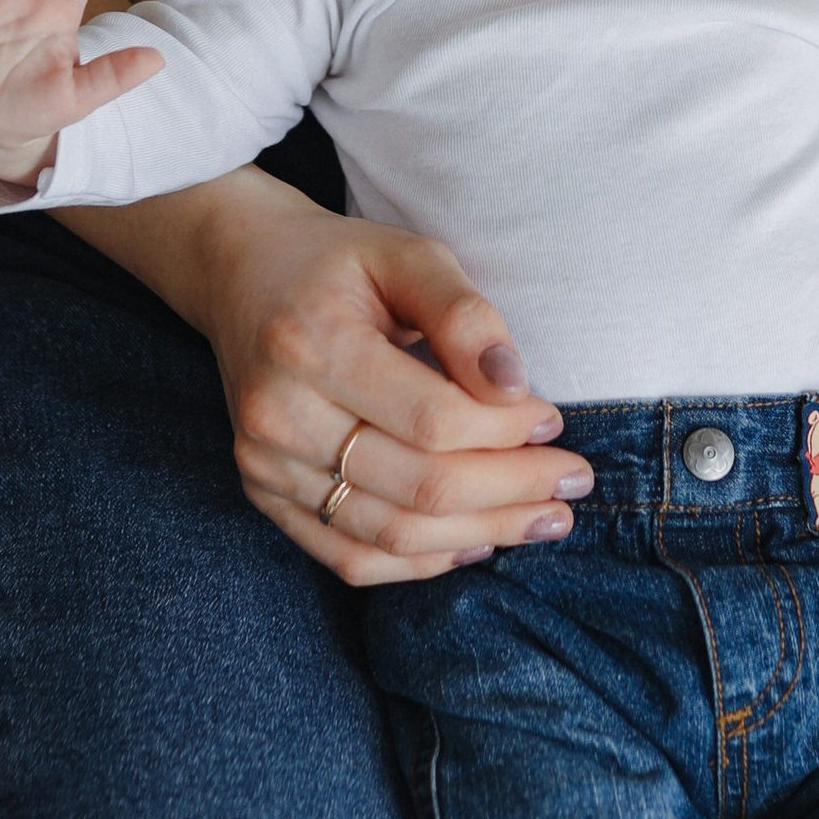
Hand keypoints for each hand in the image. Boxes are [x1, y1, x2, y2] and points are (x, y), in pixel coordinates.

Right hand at [184, 176, 595, 584]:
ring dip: (480, 533)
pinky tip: (475, 542)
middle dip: (511, 491)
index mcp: (311, 344)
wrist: (243, 273)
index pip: (433, 420)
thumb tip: (516, 387)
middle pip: (418, 486)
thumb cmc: (339, 262)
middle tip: (574, 484)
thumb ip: (463, 314)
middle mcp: (277, 414)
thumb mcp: (407, 255)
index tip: (555, 421)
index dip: (506, 432)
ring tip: (543, 519)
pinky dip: (420, 563)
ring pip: (390, 533)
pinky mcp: (263, 493)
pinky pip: (350, 557)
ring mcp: (264, 464)